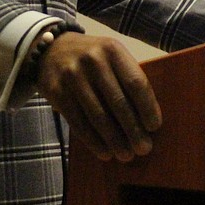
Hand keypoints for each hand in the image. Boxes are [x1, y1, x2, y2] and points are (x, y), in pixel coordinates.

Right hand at [35, 33, 161, 161]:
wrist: (50, 51)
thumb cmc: (91, 59)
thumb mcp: (110, 56)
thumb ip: (126, 78)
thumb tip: (146, 118)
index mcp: (112, 49)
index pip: (136, 82)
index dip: (147, 107)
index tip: (154, 127)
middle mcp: (93, 60)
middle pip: (119, 102)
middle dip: (134, 130)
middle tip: (144, 148)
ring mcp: (72, 76)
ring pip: (98, 116)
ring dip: (115, 140)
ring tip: (126, 155)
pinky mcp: (56, 92)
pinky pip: (79, 123)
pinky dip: (94, 141)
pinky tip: (105, 152)